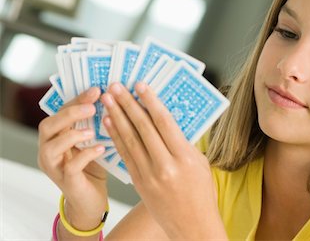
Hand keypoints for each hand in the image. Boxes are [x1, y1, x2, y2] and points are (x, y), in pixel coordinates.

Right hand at [38, 87, 107, 229]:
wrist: (92, 200)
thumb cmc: (94, 167)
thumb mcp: (95, 141)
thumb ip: (97, 123)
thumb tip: (115, 98)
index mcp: (56, 136)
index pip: (60, 112)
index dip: (77, 99)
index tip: (97, 90)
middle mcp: (49, 150)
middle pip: (48, 125)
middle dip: (70, 113)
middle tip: (92, 106)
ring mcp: (55, 167)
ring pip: (51, 147)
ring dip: (72, 135)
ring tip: (92, 130)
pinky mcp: (67, 182)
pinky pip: (70, 167)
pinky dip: (85, 155)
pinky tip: (100, 148)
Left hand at [101, 82, 225, 238]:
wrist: (192, 225)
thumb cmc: (200, 193)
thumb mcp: (199, 162)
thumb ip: (182, 142)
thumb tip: (164, 120)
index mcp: (184, 157)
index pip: (164, 122)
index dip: (150, 101)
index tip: (140, 85)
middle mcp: (165, 165)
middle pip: (143, 128)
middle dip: (128, 104)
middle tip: (116, 87)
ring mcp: (149, 175)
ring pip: (130, 140)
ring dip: (117, 117)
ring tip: (107, 99)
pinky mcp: (138, 183)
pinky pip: (125, 155)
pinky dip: (116, 137)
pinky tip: (109, 123)